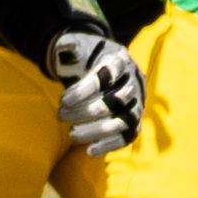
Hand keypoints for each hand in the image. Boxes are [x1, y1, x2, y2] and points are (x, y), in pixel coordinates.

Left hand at [48, 24, 144, 155]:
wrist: (98, 62)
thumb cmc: (84, 55)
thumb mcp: (76, 46)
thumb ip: (70, 49)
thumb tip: (65, 51)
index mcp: (119, 59)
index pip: (106, 75)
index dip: (84, 90)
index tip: (64, 99)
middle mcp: (133, 80)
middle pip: (114, 101)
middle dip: (85, 111)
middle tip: (61, 115)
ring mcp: (137, 101)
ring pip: (122, 120)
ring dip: (96, 130)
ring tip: (72, 134)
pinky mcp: (134, 118)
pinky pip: (129, 134)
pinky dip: (111, 144)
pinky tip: (90, 150)